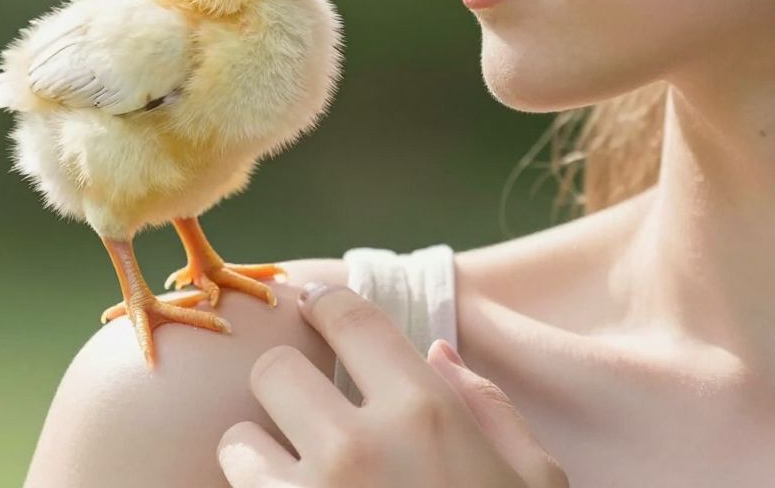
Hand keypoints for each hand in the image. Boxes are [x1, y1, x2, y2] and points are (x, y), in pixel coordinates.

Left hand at [217, 282, 568, 486]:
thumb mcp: (537, 484)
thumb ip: (490, 411)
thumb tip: (440, 354)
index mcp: (425, 413)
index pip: (347, 316)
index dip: (323, 304)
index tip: (314, 308)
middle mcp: (356, 446)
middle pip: (274, 370)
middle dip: (288, 390)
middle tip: (308, 415)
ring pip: (237, 441)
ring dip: (257, 456)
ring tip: (291, 480)